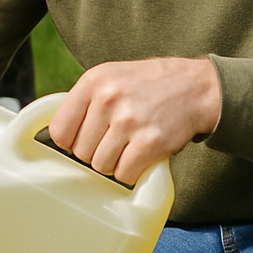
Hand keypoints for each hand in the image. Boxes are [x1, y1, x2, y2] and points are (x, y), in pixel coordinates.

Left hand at [48, 57, 221, 184]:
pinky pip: (125, 174)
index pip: (59, 131)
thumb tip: (57, 137)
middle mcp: (108, 98)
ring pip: (101, 166)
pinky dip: (132, 171)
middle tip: (116, 139)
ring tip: (130, 145)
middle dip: (96, 152)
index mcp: (93, 81)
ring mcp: (129, 121)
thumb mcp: (110, 78)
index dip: (71, 141)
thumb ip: (83, 102)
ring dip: (115, 163)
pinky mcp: (150, 142)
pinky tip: (142, 155)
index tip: (85, 139)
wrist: (195, 87)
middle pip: (80, 152)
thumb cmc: (147, 86)